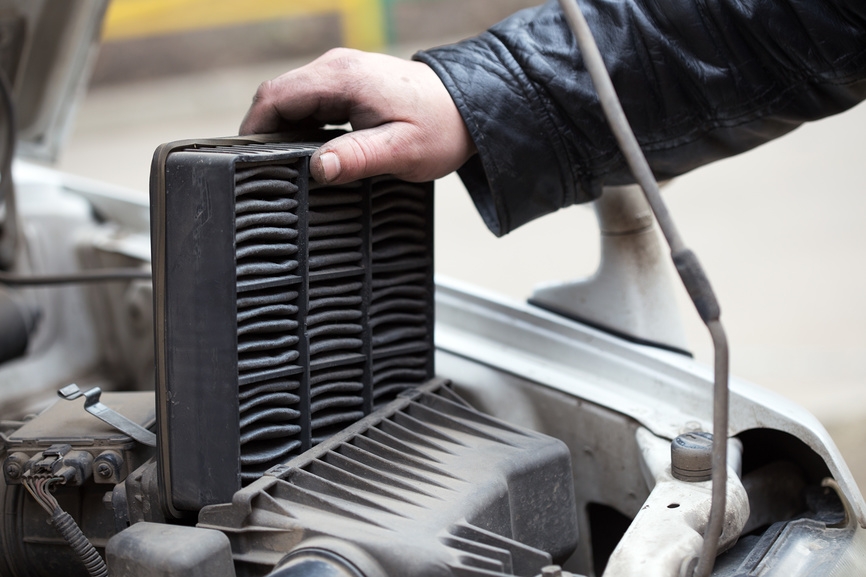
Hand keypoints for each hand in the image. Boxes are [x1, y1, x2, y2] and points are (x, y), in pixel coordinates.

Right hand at [240, 48, 476, 184]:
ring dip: (284, 130)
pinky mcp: (350, 83)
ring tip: (285, 165)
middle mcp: (337, 67)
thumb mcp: (401, 151)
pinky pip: (311, 101)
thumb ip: (357, 158)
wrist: (470, 108)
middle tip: (265, 170)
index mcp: (342, 78)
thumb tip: (317, 168)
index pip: (274, 96)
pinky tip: (310, 151)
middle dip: (265, 132)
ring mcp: (343, 72)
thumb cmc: (441, 128)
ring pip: (293, 99)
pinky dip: (302, 125)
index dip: (252, 128)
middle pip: (278, 96)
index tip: (245, 159)